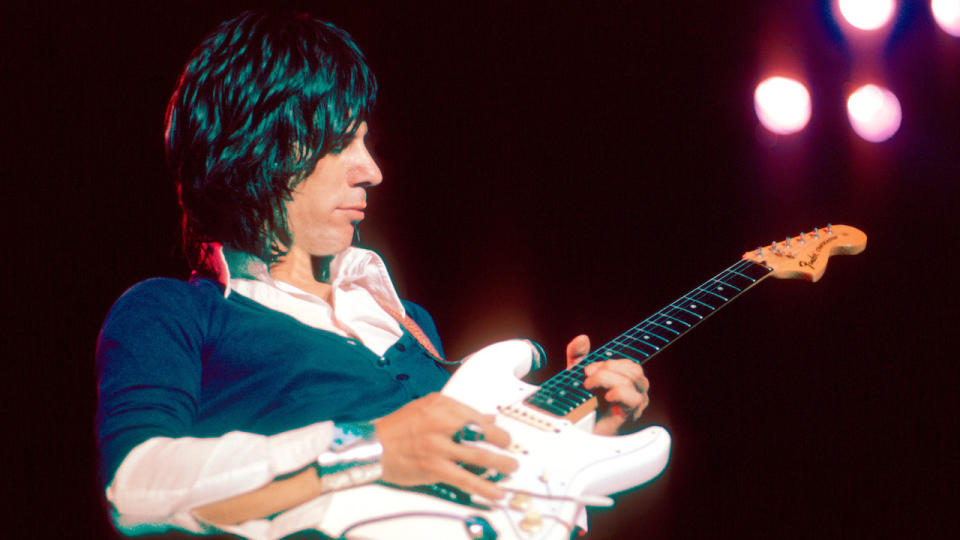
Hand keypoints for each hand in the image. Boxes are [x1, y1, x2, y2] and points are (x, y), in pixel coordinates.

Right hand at [374, 393, 518, 498]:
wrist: (371, 447)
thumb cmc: (397, 428)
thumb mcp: (426, 409)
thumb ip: (457, 413)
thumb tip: (487, 417)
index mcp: (439, 404)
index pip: (475, 414)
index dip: (493, 426)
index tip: (501, 433)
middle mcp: (440, 422)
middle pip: (481, 432)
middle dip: (502, 441)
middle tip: (510, 448)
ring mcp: (438, 446)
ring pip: (478, 456)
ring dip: (500, 463)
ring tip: (511, 468)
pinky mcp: (434, 468)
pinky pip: (465, 479)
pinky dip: (483, 487)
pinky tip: (496, 493)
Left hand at [566, 334, 649, 435]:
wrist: (574, 427)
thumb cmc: (579, 404)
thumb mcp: (575, 374)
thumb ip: (578, 355)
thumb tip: (582, 339)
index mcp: (624, 381)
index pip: (630, 364)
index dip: (610, 363)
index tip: (587, 370)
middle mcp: (632, 391)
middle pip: (634, 369)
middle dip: (608, 368)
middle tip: (588, 377)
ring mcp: (633, 404)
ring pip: (635, 380)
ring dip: (608, 378)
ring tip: (590, 387)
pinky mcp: (629, 415)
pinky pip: (635, 398)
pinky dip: (620, 393)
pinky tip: (606, 397)